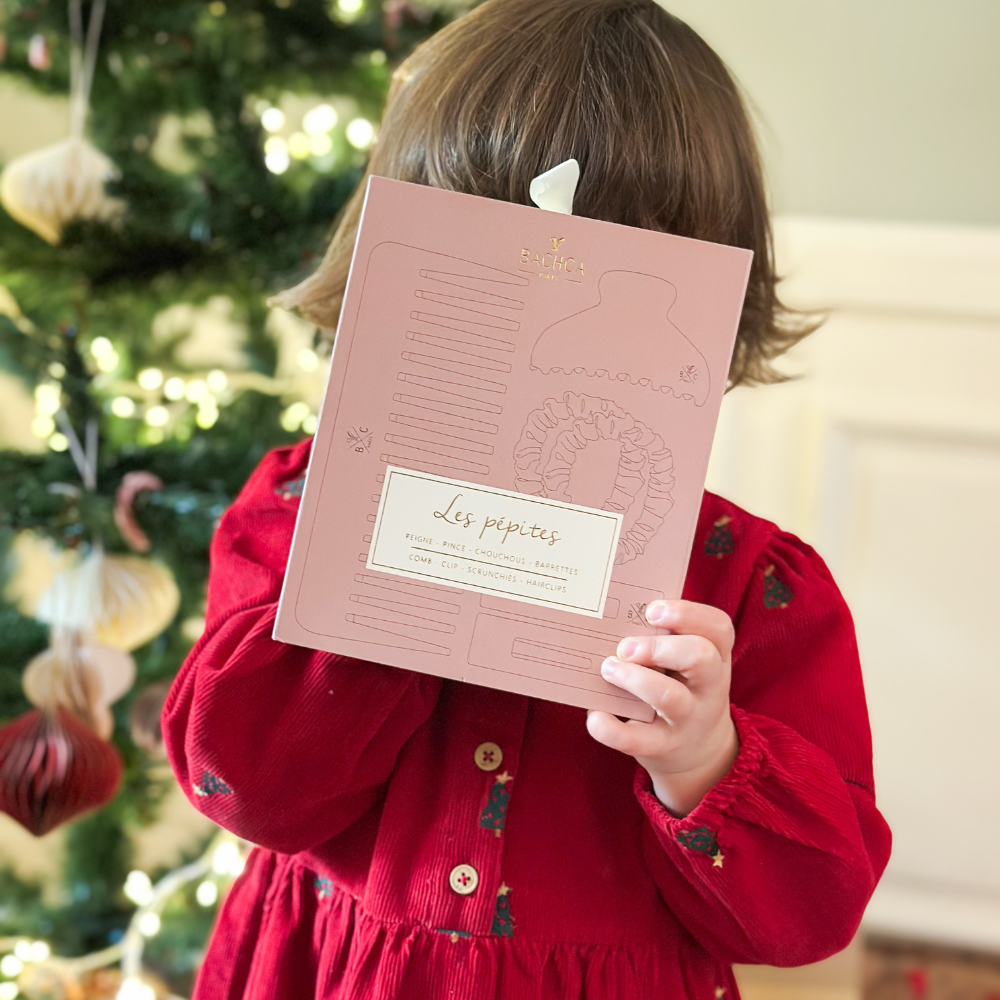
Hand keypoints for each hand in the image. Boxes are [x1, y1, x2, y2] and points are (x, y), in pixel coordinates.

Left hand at [586, 599, 738, 816]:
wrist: (700, 754)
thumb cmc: (683, 689)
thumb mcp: (688, 664)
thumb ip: (664, 640)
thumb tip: (612, 619)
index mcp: (716, 657)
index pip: (718, 628)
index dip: (687, 614)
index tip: (651, 611)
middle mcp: (709, 688)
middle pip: (699, 657)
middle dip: (658, 647)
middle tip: (625, 646)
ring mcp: (688, 720)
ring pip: (669, 697)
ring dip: (634, 679)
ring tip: (608, 668)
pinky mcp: (662, 747)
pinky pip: (636, 739)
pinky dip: (610, 727)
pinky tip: (595, 714)